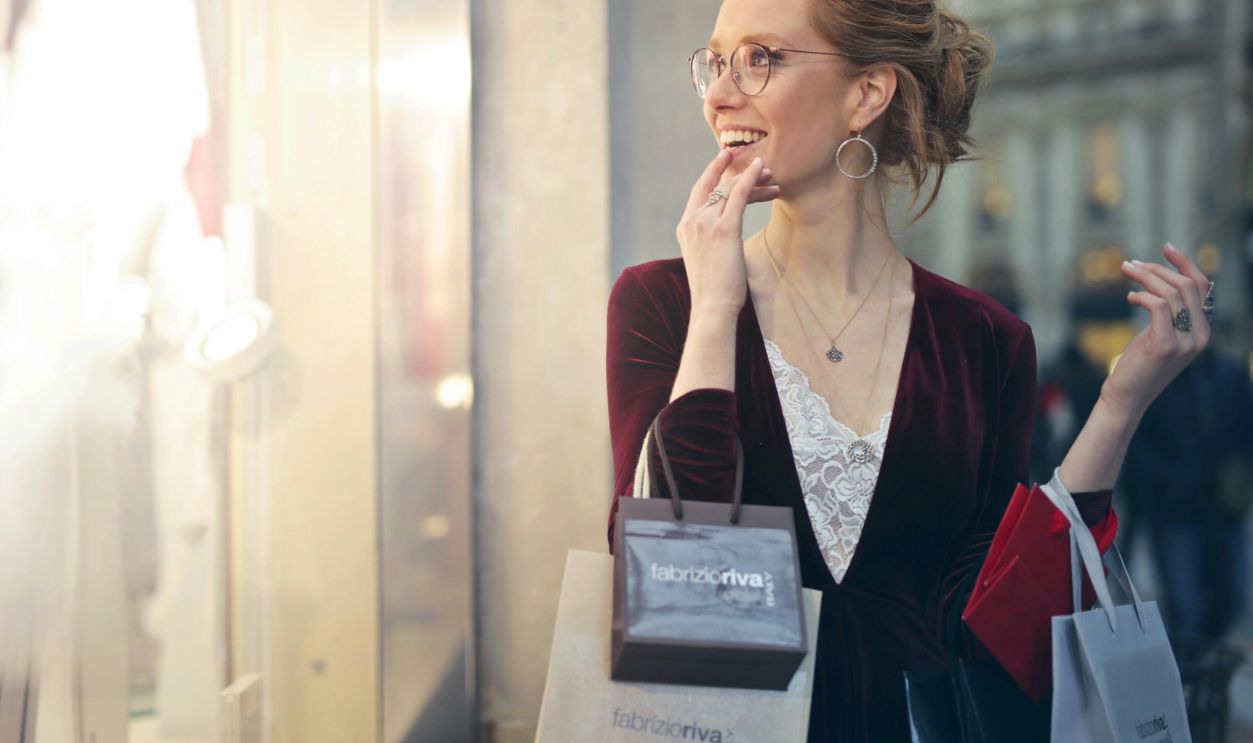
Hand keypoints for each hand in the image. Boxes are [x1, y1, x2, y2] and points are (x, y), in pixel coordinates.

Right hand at [675, 151, 780, 319]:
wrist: (711, 307)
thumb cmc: (714, 290)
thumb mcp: (707, 259)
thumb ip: (711, 241)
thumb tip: (725, 239)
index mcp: (685, 227)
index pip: (699, 192)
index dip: (711, 172)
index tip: (725, 160)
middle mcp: (692, 221)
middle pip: (714, 185)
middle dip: (730, 167)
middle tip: (749, 158)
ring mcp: (706, 224)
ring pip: (729, 188)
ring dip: (750, 176)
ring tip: (768, 172)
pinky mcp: (724, 229)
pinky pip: (738, 195)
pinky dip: (750, 178)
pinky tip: (762, 170)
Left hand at [1102, 243, 1211, 417]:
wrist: (1127, 397)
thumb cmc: (1139, 364)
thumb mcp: (1159, 334)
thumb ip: (1169, 313)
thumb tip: (1161, 279)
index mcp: (1203, 330)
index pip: (1201, 287)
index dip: (1185, 263)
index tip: (1165, 247)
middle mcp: (1200, 335)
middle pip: (1185, 286)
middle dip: (1157, 269)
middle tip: (1130, 264)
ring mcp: (1185, 341)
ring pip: (1170, 293)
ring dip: (1144, 277)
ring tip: (1125, 272)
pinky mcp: (1166, 344)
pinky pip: (1157, 306)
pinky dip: (1142, 296)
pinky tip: (1129, 298)